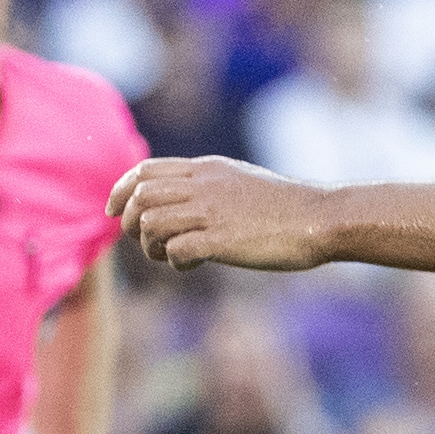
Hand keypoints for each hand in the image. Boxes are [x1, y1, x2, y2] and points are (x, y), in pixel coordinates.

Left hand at [110, 156, 338, 272]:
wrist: (320, 218)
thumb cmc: (286, 206)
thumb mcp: (240, 181)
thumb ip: (208, 185)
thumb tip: (181, 198)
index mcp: (206, 168)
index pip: (144, 170)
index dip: (120, 190)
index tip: (114, 210)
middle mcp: (202, 185)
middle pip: (140, 197)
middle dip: (129, 222)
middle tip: (143, 241)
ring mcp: (211, 212)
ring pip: (151, 223)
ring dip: (149, 246)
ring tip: (168, 256)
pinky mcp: (221, 240)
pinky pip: (175, 250)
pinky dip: (174, 261)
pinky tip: (191, 264)